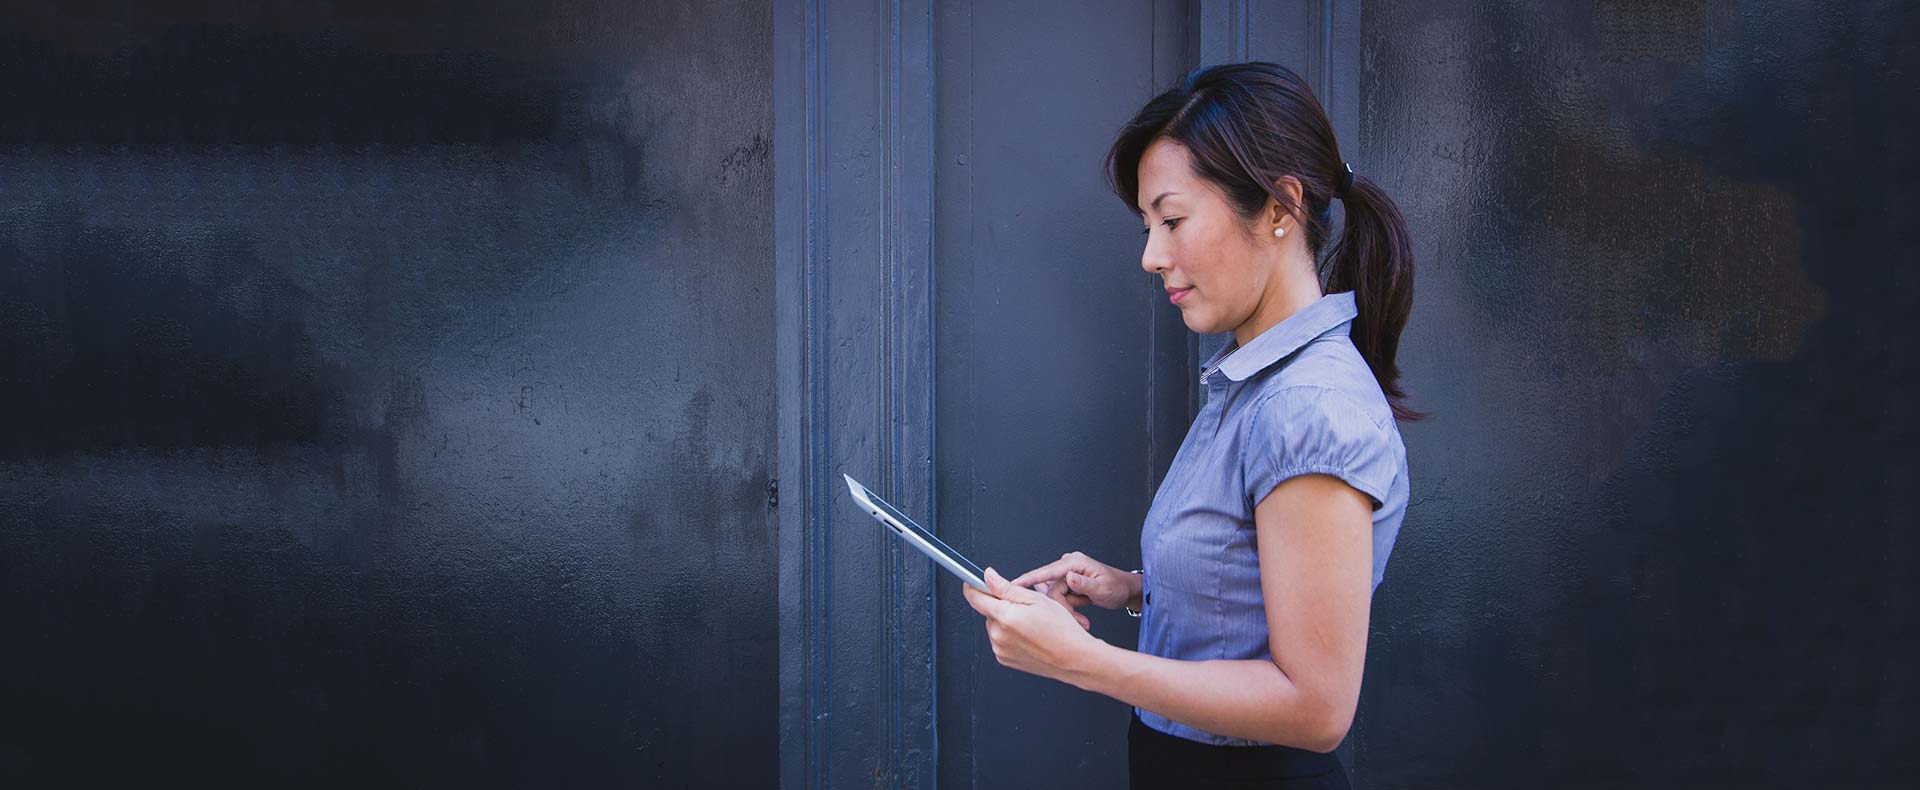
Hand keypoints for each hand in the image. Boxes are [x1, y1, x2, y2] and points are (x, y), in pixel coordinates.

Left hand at [962, 568, 1103, 683]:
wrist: (1074, 659)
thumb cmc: (1062, 630)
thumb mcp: (1037, 599)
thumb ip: (1007, 588)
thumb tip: (988, 577)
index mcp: (1005, 617)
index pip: (975, 597)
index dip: (973, 586)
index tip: (973, 581)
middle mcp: (998, 635)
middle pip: (988, 611)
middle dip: (1001, 605)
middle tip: (1025, 608)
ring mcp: (1000, 649)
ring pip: (994, 625)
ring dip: (1005, 621)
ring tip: (1030, 624)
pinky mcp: (1004, 659)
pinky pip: (1000, 640)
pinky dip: (1009, 635)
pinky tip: (1028, 635)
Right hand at [1010, 551, 1140, 611]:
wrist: (1125, 591)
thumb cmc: (1117, 587)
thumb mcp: (1103, 588)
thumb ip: (1085, 584)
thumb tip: (1069, 578)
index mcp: (1073, 563)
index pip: (1046, 572)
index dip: (1029, 579)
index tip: (1012, 585)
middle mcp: (1067, 567)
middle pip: (1051, 591)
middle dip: (1063, 609)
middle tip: (1081, 623)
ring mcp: (1066, 576)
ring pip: (1054, 599)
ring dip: (1067, 612)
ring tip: (1084, 622)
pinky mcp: (1066, 585)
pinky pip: (1059, 600)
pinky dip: (1068, 611)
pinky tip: (1079, 617)